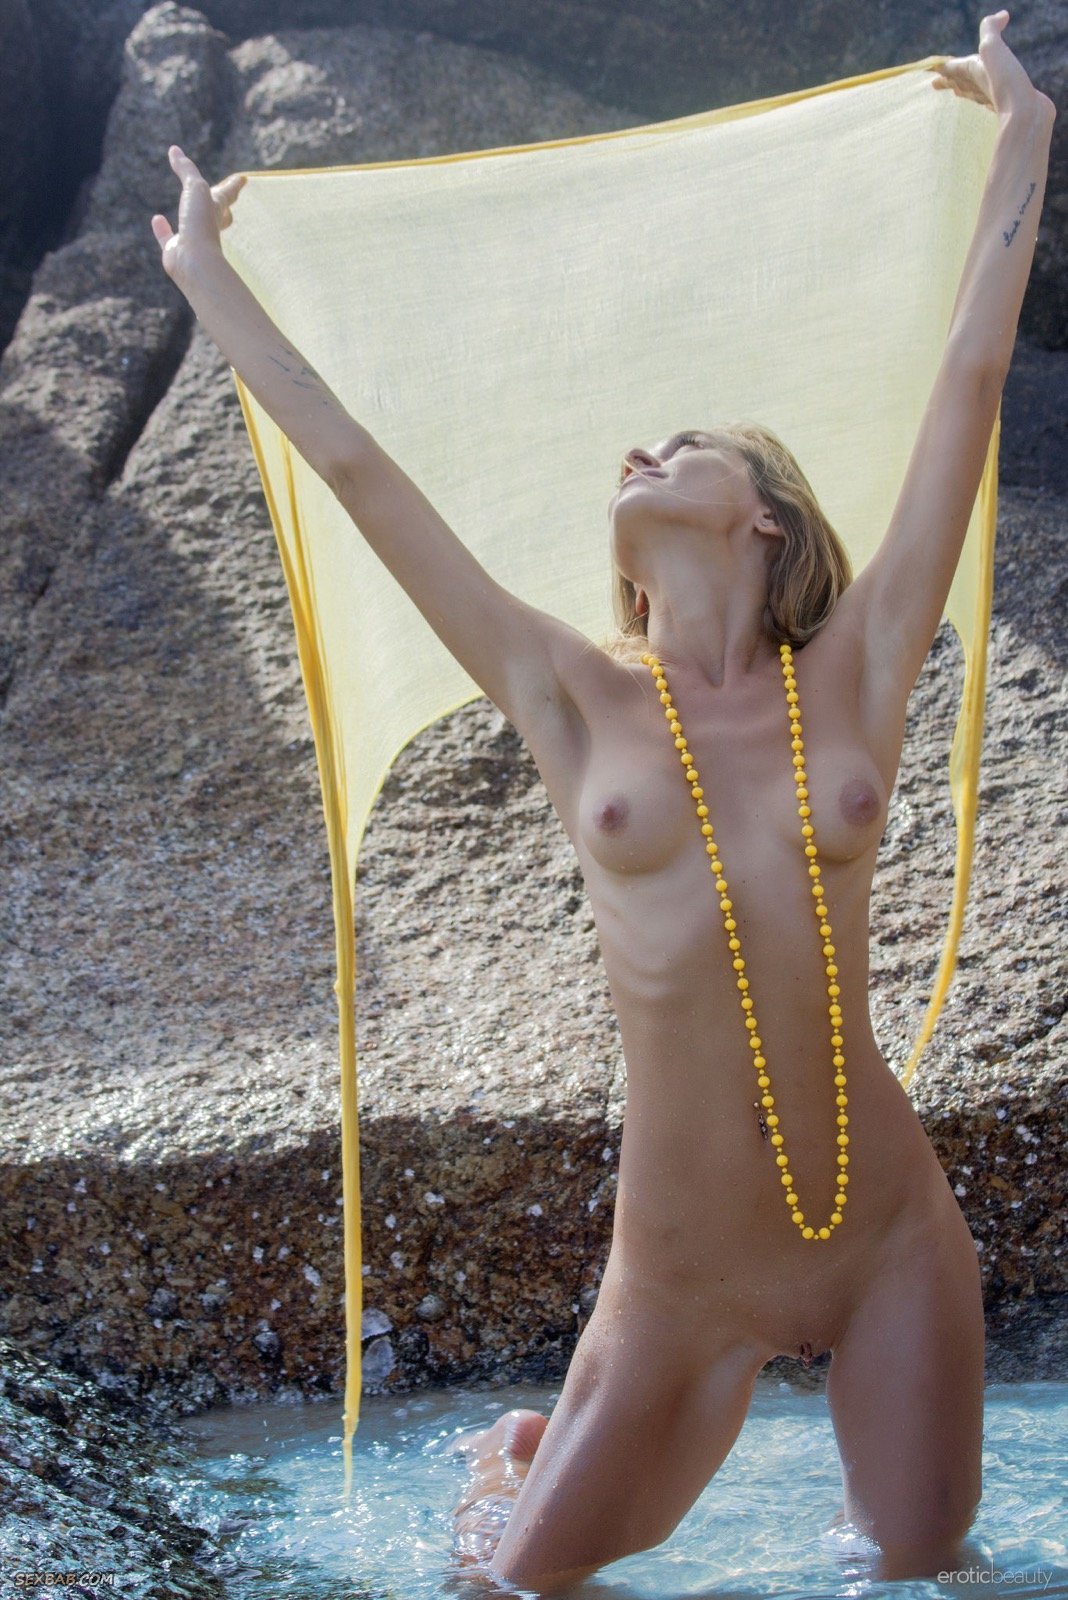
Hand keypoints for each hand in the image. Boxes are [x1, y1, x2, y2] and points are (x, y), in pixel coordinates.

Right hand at [150, 145, 246, 285]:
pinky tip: (157, 219)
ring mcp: (192, 240)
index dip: (234, 184)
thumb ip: (186, 169)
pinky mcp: (175, 251)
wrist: (195, 262)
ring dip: (191, 217)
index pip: (228, 193)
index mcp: (217, 210)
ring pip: (194, 227)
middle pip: (219, 213)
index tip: (244, 179)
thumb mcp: (195, 189)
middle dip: (224, 205)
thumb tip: (174, 150)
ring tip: (187, 212)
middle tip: (228, 200)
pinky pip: (167, 238)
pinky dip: (162, 229)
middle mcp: (207, 225)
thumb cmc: (201, 224)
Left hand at [928, 11, 1054, 120]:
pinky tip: (989, 101)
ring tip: (958, 92)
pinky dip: (986, 97)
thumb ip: (990, 30)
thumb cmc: (1003, 82)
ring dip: (964, 90)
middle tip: (935, 83)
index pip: (950, 67)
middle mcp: (977, 86)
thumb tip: (1001, 15)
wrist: (1024, 115)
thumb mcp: (992, 49)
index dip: (940, 66)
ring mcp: (991, 97)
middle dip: (947, 80)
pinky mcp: (1006, 105)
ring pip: (973, 92)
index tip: (929, 68)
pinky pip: (990, 100)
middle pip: (958, 82)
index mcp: (970, 73)